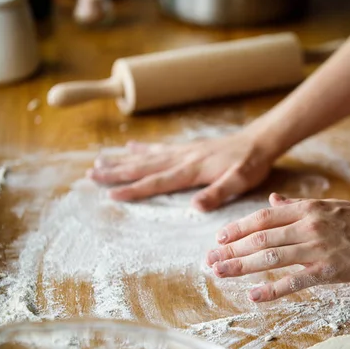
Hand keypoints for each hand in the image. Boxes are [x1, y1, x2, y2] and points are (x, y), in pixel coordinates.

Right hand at [87, 132, 275, 210]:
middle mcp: (182, 158)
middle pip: (144, 167)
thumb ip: (217, 193)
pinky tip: (130, 147)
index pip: (158, 182)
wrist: (259, 141)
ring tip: (100, 162)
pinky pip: (160, 148)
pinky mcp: (188, 148)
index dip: (134, 190)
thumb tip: (195, 207)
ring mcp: (184, 151)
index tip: (111, 195)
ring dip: (123, 160)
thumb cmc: (250, 164)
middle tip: (91, 175)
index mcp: (192, 170)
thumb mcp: (239, 181)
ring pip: (147, 157)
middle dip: (116, 172)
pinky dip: (143, 149)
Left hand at [206, 193, 349, 301]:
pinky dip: (272, 289)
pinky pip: (294, 281)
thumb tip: (272, 201)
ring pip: (270, 257)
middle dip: (231, 249)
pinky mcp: (328, 270)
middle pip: (260, 238)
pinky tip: (254, 296)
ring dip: (242, 266)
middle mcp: (306, 226)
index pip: (262, 218)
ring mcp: (316, 248)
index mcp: (305, 210)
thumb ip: (296, 205)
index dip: (238, 228)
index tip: (219, 238)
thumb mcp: (327, 204)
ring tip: (220, 273)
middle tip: (210, 259)